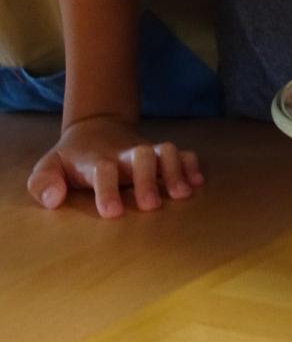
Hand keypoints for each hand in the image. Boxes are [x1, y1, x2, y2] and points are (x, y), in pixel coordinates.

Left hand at [27, 117, 203, 218]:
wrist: (96, 128)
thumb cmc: (71, 158)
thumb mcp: (48, 167)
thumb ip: (44, 183)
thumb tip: (54, 199)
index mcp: (96, 160)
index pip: (102, 170)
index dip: (107, 190)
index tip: (112, 213)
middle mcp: (125, 154)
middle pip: (141, 155)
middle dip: (147, 179)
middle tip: (150, 205)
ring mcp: (146, 152)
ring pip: (166, 151)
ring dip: (175, 170)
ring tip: (182, 195)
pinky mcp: (161, 154)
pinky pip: (182, 154)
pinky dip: (192, 165)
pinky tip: (197, 183)